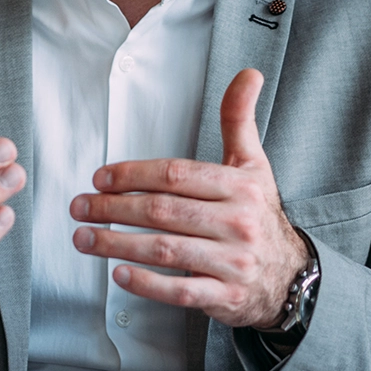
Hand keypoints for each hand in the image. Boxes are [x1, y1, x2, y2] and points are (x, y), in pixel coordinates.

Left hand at [70, 69, 306, 328]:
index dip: (133, 174)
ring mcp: (232, 262)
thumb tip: (247, 74)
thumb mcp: (254, 164)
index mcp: (240, 187)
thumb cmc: (259, 215)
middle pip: (164, 211)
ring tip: (85, 238)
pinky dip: (147, 284)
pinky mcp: (225, 296)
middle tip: (80, 206)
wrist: (290, 275)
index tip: (101, 177)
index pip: (176, 175)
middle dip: (114, 208)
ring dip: (118, 244)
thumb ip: (239, 120)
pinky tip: (119, 273)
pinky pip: (180, 292)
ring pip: (166, 250)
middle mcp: (237, 223)